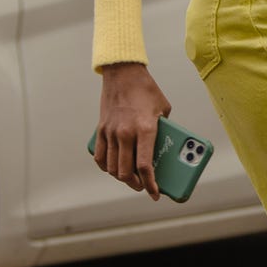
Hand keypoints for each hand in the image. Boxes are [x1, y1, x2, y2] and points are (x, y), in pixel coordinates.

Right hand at [93, 63, 172, 198]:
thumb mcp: (164, 109)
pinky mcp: (101, 129)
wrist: (123, 72)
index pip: (144, 166)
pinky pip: (100, 156)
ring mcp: (111, 132)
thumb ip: (164, 129)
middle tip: (143, 186)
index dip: (150, 184)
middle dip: (136, 184)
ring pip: (112, 167)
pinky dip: (106, 167)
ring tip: (130, 178)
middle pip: (126, 171)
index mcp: (145, 129)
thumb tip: (166, 146)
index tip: (155, 193)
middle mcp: (125, 133)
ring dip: (121, 178)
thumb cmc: (147, 90)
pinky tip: (113, 168)